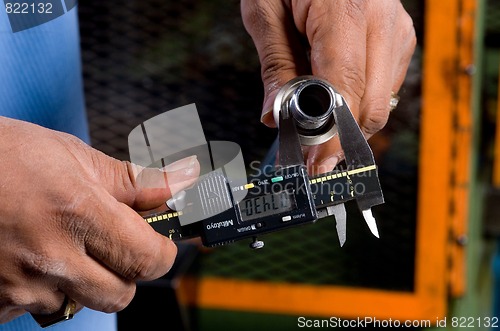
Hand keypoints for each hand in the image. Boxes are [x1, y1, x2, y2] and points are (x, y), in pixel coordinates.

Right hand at [0, 117, 199, 322]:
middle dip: (127, 272)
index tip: (159, 244)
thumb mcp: (75, 157)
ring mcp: (19, 284)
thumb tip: (183, 182)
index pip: (147, 258)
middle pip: (120, 295)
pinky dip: (46, 288)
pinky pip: (41, 307)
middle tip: (112, 245)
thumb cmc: (7, 156)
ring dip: (83, 281)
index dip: (161, 254)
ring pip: (80, 304)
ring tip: (62, 245)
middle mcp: (49, 255)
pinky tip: (32, 257)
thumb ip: (135, 182)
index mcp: (77, 210)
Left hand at [241, 0, 415, 173]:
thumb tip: (275, 117)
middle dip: (340, 140)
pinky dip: (358, 103)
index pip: (344, 90)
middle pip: (370, 106)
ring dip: (348, 124)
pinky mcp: (400, 38)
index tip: (314, 166)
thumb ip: (275, 66)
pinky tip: (334, 98)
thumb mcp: (266, 10)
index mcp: (346, 11)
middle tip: (308, 156)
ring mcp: (397, 30)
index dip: (330, 137)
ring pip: (380, 103)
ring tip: (314, 123)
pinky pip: (384, 88)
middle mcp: (382, 23)